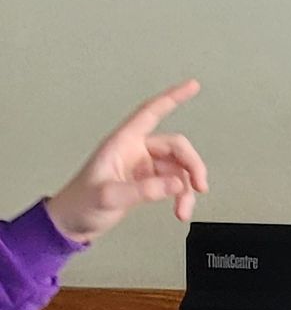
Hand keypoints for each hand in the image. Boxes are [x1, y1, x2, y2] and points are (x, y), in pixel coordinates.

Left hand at [44, 79, 209, 243]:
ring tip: (183, 209)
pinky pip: (174, 183)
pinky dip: (181, 196)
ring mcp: (142, 167)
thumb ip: (145, 190)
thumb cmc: (80, 204)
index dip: (172, 97)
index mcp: (122, 143)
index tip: (192, 86)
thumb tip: (177, 184)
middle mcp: (135, 151)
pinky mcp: (147, 182)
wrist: (72, 223)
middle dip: (192, 166)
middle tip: (199, 185)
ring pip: (178, 168)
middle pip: (176, 147)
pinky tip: (179, 209)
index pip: (151, 113)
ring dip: (187, 189)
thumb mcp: (109, 196)